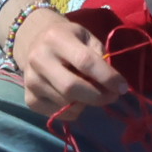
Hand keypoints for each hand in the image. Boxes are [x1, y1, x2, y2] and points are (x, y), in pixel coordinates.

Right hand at [8, 5, 122, 117]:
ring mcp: (31, 81)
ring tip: (91, 92)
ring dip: (86, 103)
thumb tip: (112, 85)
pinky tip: (75, 99)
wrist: (34, 43)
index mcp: (55, 38)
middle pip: (71, 88)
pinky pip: (57, 114)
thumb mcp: (86, 37)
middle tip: (111, 96)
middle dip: (97, 96)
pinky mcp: (29, 99)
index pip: (85, 62)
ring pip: (66, 104)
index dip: (107, 77)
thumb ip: (99, 56)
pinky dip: (73, 111)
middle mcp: (39, 59)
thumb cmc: (68, 39)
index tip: (122, 87)